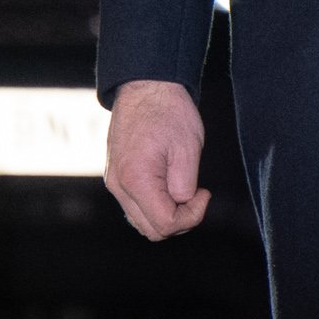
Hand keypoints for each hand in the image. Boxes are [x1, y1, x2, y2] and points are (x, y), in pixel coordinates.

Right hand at [104, 79, 209, 240]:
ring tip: (187, 189)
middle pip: (151, 229)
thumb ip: (184, 185)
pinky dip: (156, 205)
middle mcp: (119, 187)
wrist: (145, 89)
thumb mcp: (187, 149)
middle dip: (181, 220)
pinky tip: (172, 186)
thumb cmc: (169, 113)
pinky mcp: (117, 178)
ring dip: (168, 214)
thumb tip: (182, 205)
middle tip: (198, 194)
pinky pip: (136, 206)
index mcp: (136, 180)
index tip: (204, 193)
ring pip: (142, 221)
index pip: (164, 224)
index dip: (191, 216)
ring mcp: (115, 183)